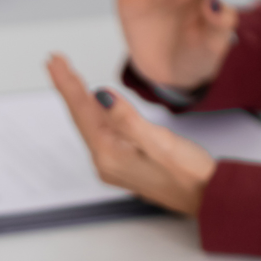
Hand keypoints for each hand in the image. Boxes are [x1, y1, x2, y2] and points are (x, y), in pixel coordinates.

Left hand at [47, 54, 215, 216]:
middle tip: (56, 63)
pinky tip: (93, 106)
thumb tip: (99, 96)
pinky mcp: (124, 164)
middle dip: (68, 88)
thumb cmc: (188, 174)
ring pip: (90, 125)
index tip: (55, 62)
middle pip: (81, 117)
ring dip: (78, 100)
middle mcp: (105, 162)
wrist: (206, 198)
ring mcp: (113, 165)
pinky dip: (94, 114)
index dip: (67, 84)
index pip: (81, 111)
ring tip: (69, 78)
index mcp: (109, 154)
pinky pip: (101, 133)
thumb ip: (125, 119)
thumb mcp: (158, 141)